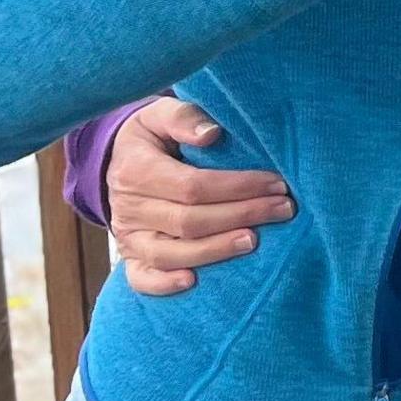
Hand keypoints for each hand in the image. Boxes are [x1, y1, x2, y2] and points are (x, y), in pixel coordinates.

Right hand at [104, 98, 291, 298]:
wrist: (117, 161)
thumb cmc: (151, 136)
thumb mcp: (160, 115)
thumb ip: (184, 117)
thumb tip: (212, 134)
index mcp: (136, 171)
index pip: (193, 186)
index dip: (238, 187)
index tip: (277, 184)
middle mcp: (128, 208)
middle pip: (189, 221)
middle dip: (242, 215)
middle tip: (284, 210)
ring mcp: (127, 236)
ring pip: (169, 254)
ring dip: (215, 251)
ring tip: (255, 241)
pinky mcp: (129, 256)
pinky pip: (141, 278)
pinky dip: (163, 284)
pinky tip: (193, 282)